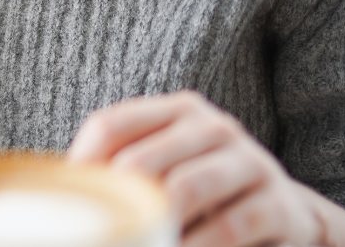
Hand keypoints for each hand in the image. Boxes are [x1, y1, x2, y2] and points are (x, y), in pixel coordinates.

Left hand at [67, 90, 326, 246]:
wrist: (284, 217)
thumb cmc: (203, 194)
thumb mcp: (166, 172)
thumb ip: (122, 174)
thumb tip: (60, 198)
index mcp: (178, 111)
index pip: (109, 126)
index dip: (81, 166)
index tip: (72, 208)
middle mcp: (215, 127)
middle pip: (141, 161)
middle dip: (115, 204)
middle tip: (104, 231)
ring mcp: (251, 162)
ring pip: (184, 191)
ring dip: (153, 227)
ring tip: (141, 242)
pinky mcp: (279, 205)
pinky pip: (228, 227)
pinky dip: (197, 246)